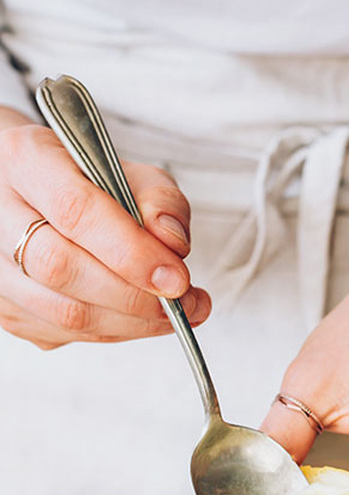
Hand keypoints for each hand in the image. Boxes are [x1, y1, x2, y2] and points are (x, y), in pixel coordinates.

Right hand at [0, 111, 209, 348]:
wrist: (33, 193)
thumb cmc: (82, 178)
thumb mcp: (129, 169)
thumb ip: (159, 198)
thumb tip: (172, 244)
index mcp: (25, 161)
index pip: (76, 211)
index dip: (132, 252)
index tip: (178, 278)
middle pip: (62, 268)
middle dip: (135, 296)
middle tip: (184, 301)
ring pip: (62, 312)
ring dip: (130, 322)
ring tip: (173, 313)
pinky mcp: (3, 307)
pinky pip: (62, 334)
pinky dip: (112, 332)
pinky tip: (138, 316)